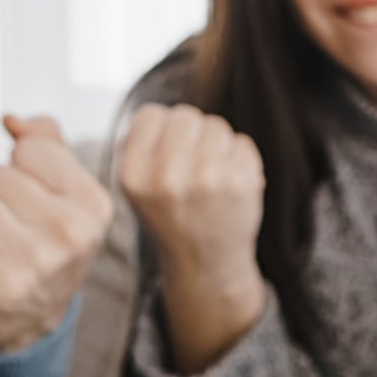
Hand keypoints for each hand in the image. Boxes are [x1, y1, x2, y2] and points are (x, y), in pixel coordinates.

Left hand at [0, 115, 112, 352]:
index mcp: (94, 205)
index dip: (21, 168)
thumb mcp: (62, 192)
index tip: (33, 198)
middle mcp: (70, 235)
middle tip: (9, 226)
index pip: (30, 149)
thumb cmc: (44, 241)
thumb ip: (45, 142)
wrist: (28, 321)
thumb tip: (11, 120)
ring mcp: (33, 264)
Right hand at [118, 104, 266, 372]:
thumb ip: (140, 147)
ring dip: (216, 143)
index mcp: (134, 177)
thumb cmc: (171, 217)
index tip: (165, 147)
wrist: (206, 262)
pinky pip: (241, 143)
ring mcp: (208, 180)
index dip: (160, 127)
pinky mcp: (242, 182)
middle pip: (185, 116)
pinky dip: (238, 158)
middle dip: (190, 132)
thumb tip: (158, 113)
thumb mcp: (136, 188)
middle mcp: (167, 178)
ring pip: (216, 126)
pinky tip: (228, 182)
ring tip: (209, 173)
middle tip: (191, 160)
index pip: (150, 115)